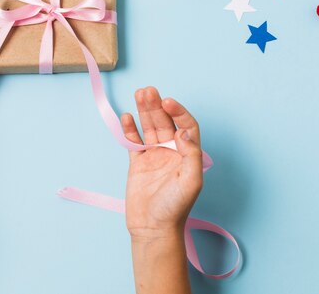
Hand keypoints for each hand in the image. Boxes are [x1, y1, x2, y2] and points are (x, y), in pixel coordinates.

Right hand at [121, 87, 202, 239]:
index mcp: (187, 155)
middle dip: (157, 106)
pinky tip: (127, 117)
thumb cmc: (175, 208)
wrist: (153, 228)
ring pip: (149, 128)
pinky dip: (130, 129)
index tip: (167, 102)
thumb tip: (184, 132)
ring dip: (144, 111)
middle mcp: (172, 152)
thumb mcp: (191, 182)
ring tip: (139, 94)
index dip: (178, 112)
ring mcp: (154, 156)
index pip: (186, 126)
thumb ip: (191, 155)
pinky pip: (134, 141)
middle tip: (148, 90)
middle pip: (165, 122)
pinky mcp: (138, 163)